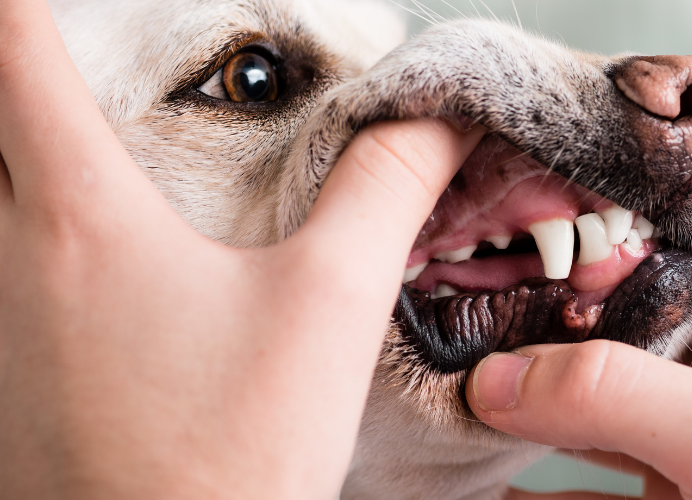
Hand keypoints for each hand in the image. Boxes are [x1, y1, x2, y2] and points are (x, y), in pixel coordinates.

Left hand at [0, 1, 481, 497]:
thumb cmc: (232, 455)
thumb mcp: (332, 307)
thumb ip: (385, 188)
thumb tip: (436, 117)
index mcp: (79, 217)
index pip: (14, 51)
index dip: (29, 3)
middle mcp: (6, 257)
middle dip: (14, 67)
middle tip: (58, 48)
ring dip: (13, 150)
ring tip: (70, 135)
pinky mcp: (0, 376)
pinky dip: (20, 223)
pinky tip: (89, 258)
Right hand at [465, 225, 691, 498]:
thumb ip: (622, 393)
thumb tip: (500, 378)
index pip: (680, 224)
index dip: (604, 210)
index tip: (515, 212)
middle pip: (621, 310)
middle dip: (543, 309)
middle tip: (458, 304)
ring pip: (599, 394)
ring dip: (530, 394)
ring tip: (453, 382)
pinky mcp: (681, 495)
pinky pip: (592, 479)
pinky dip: (538, 481)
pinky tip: (488, 480)